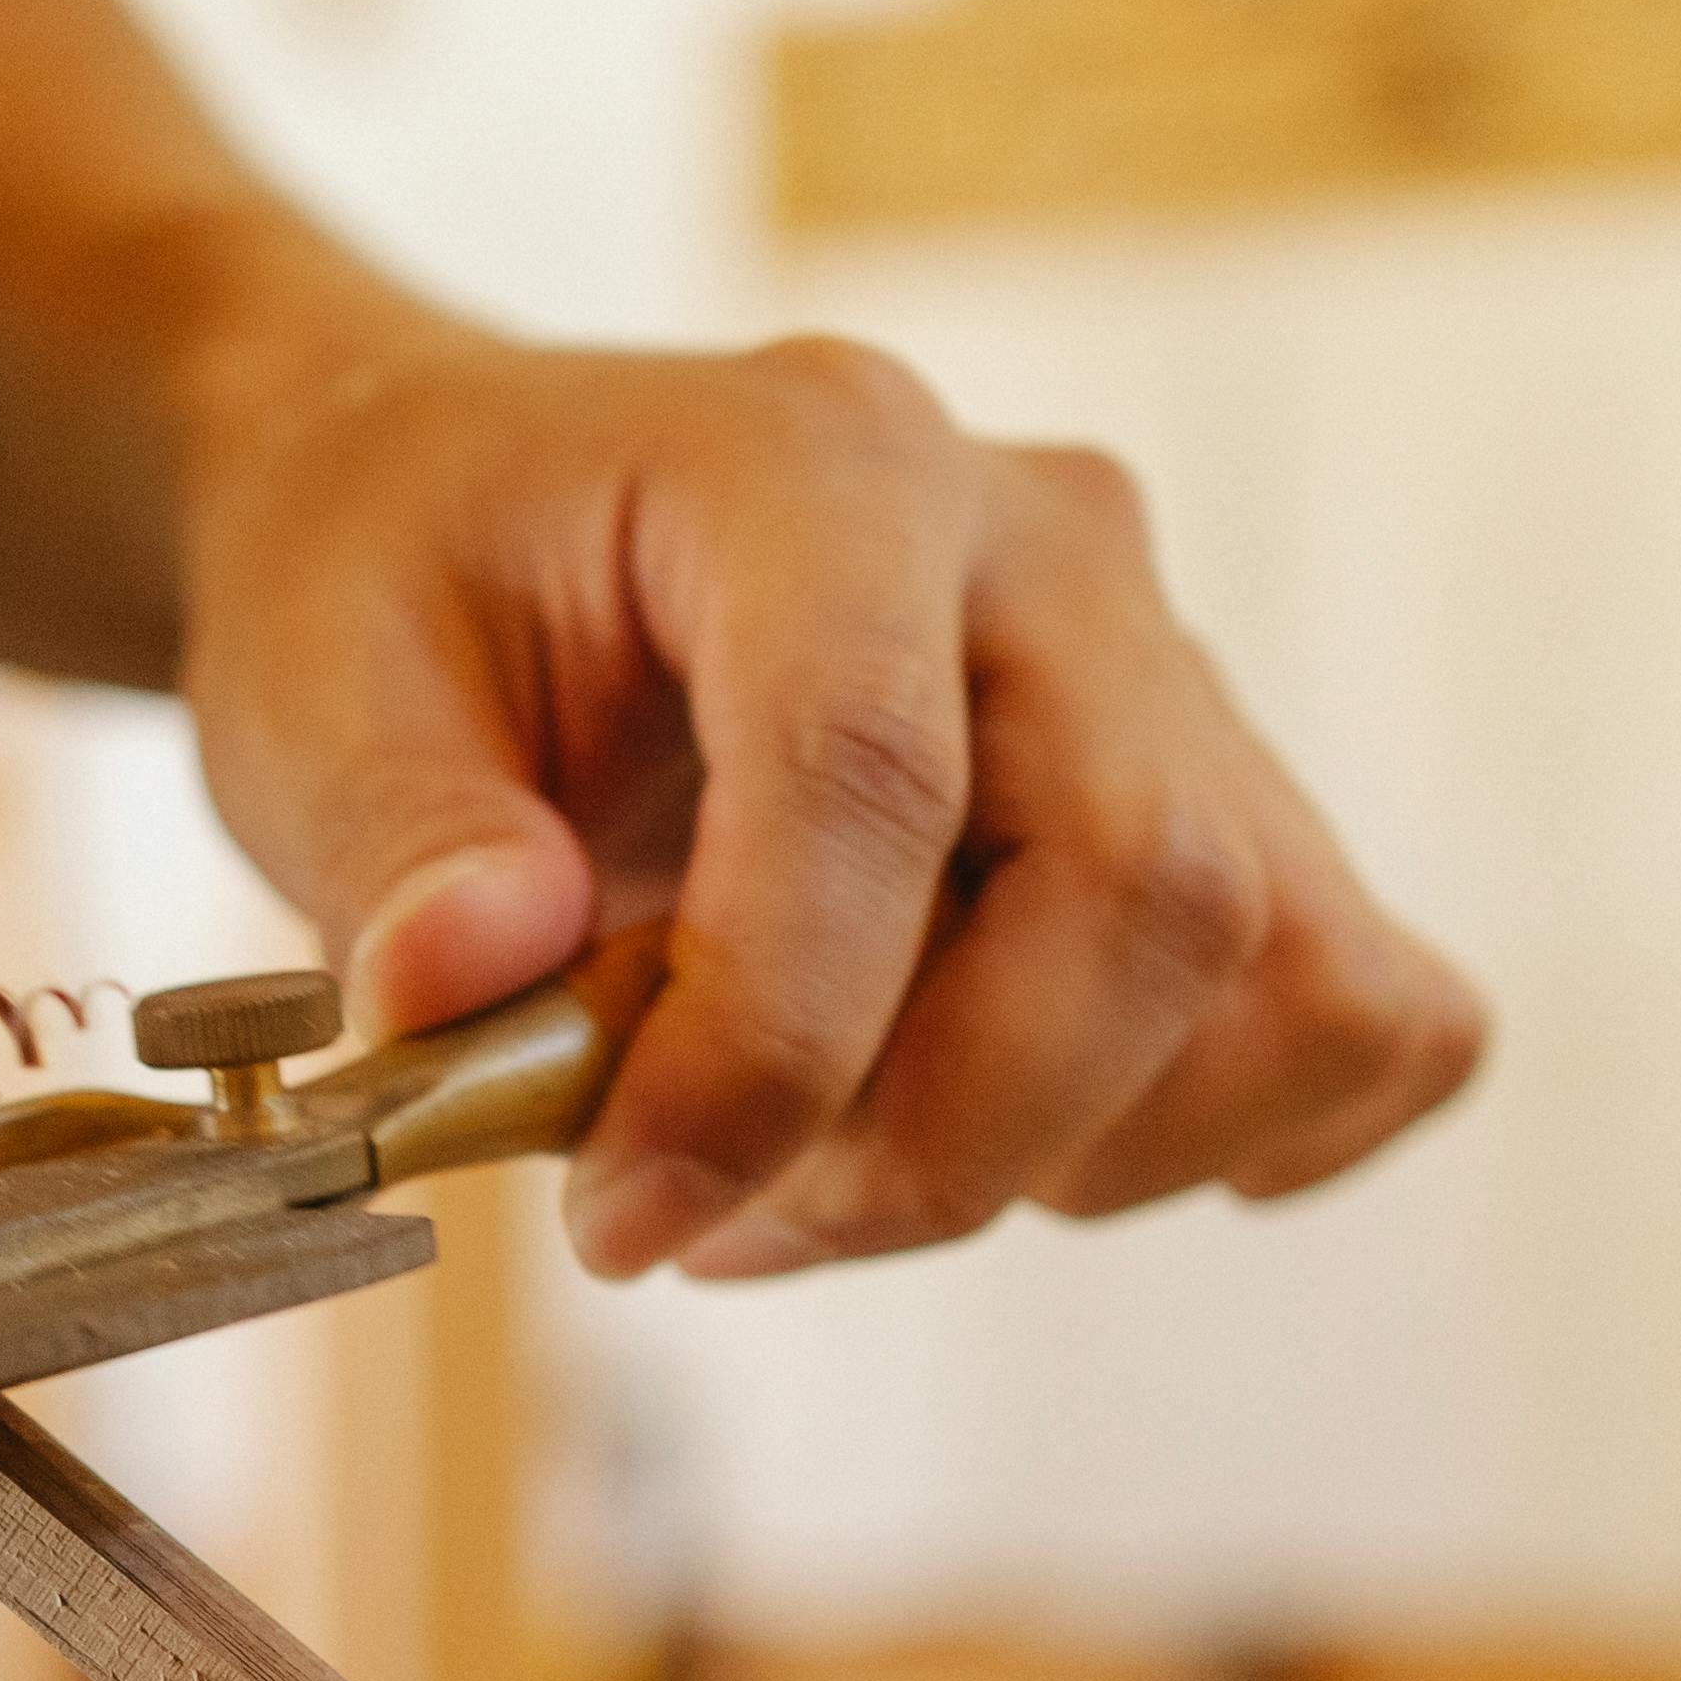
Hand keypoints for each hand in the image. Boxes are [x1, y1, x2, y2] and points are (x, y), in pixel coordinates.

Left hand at [173, 322, 1486, 1279]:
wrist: (472, 518)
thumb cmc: (401, 592)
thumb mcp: (310, 693)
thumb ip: (392, 847)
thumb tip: (474, 990)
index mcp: (816, 465)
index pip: (875, 774)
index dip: (771, 1048)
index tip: (630, 1214)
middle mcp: (1045, 543)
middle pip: (1153, 885)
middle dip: (942, 1139)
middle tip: (713, 1215)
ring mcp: (1164, 666)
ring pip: (1285, 972)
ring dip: (1061, 1155)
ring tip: (820, 1173)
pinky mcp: (1227, 795)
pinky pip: (1370, 1007)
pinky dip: (1235, 1131)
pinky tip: (1017, 1137)